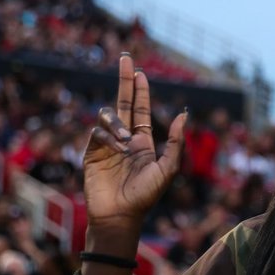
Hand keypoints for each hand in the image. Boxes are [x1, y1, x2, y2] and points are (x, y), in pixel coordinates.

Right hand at [83, 54, 186, 231]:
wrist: (120, 216)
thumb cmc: (145, 196)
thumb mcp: (167, 169)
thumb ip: (176, 142)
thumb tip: (183, 114)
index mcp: (142, 141)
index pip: (140, 109)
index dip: (140, 90)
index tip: (140, 72)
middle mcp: (124, 139)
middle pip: (123, 102)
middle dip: (124, 80)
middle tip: (125, 58)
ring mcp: (106, 145)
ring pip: (108, 116)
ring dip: (118, 122)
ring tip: (127, 141)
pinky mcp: (91, 153)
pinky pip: (97, 133)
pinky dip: (108, 136)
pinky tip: (117, 149)